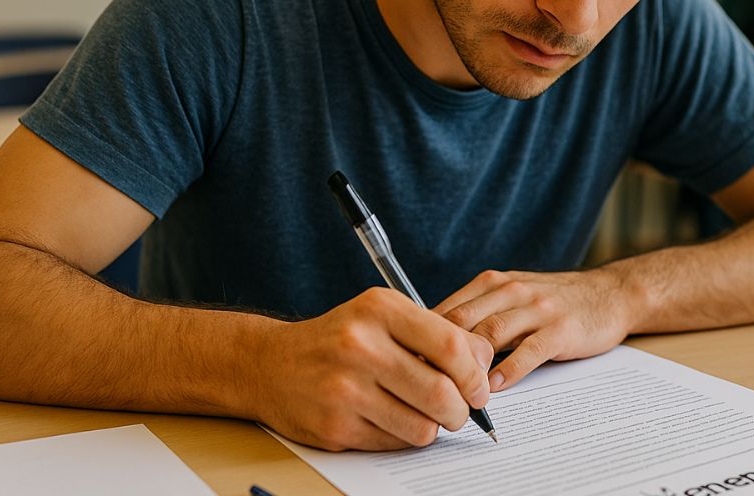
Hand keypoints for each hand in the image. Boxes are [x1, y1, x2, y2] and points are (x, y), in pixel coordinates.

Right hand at [255, 287, 492, 450]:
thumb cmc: (339, 339)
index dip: (476, 373)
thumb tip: (485, 362)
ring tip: (425, 415)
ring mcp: (345, 389)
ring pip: (422, 426)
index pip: (451, 345)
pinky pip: (394, 443)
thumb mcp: (383, 317)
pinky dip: (404, 437)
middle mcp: (360, 346)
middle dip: (462, 410)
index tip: (479, 387)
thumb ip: (434, 333)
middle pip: (441, 392)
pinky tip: (392, 420)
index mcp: (379, 310)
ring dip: (434, 427)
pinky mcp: (335, 426)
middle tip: (460, 410)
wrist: (269, 364)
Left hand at [434, 269, 633, 391]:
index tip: (405, 364)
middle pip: (463, 321)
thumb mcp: (513, 296)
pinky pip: (528, 351)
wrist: (609, 294)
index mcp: (494, 283)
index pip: (448, 309)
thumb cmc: (554, 302)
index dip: (422, 338)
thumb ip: (479, 314)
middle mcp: (512, 291)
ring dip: (469, 366)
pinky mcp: (561, 330)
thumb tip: (432, 344)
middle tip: (419, 384)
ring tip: (452, 393)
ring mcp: (537, 309)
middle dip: (438, 354)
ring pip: (491, 335)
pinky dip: (508, 371)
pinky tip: (494, 388)